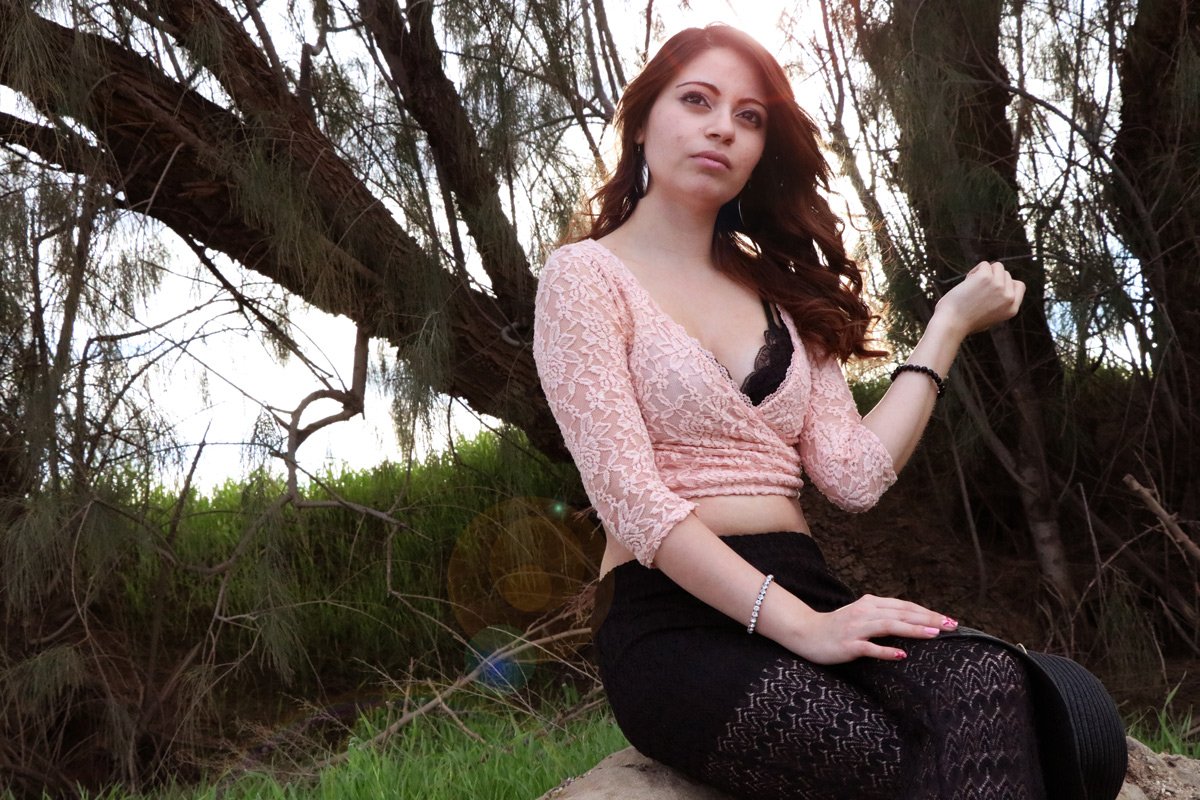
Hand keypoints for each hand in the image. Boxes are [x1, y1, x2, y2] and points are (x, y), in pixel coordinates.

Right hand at [787, 594, 957, 664]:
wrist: (805, 632)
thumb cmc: (836, 626)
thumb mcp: (860, 616)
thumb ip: (882, 615)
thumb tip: (910, 621)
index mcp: (870, 603)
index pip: (904, 606)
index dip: (927, 612)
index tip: (947, 619)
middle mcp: (865, 612)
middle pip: (902, 613)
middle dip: (928, 618)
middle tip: (951, 624)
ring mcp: (856, 628)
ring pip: (889, 626)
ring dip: (913, 629)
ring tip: (933, 634)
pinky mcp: (848, 644)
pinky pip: (870, 647)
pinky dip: (886, 650)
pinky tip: (902, 654)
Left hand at [934, 261, 1024, 337]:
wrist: (952, 323)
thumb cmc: (965, 321)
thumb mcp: (991, 317)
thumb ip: (1000, 303)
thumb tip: (1001, 285)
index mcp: (1012, 308)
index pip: (1019, 286)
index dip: (1007, 283)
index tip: (993, 287)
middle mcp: (1009, 297)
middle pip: (1006, 275)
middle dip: (992, 278)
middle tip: (977, 291)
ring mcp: (999, 286)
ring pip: (997, 266)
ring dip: (985, 272)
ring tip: (972, 286)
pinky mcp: (986, 277)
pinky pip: (984, 264)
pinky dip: (975, 271)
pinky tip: (967, 282)